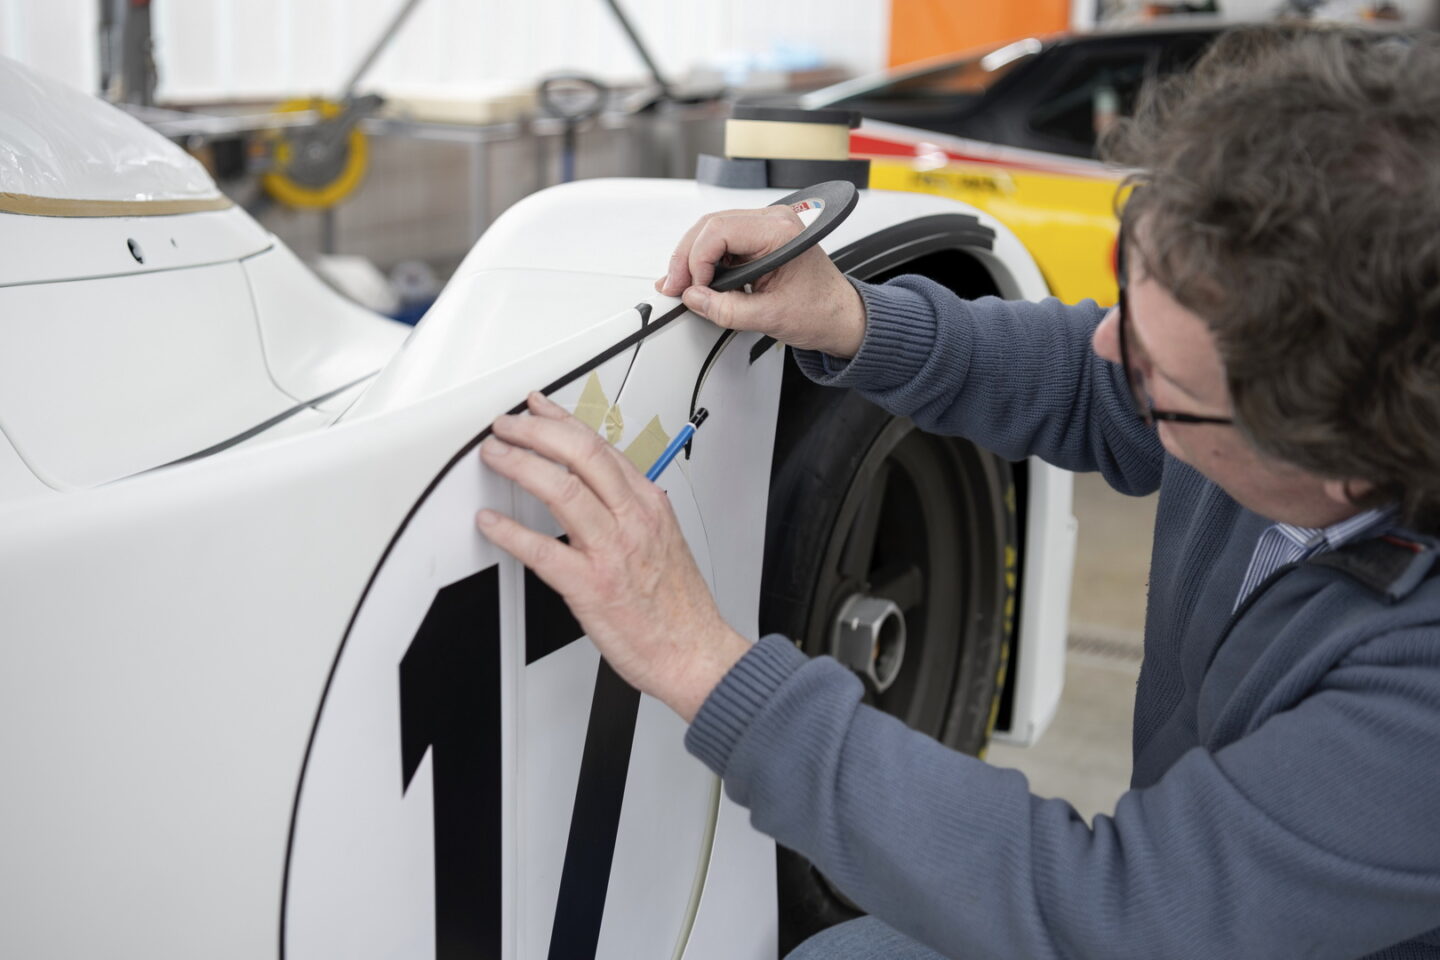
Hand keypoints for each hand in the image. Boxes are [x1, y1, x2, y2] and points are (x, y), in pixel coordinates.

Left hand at [475, 392, 750, 721]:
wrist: (694, 653)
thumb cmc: (679, 606)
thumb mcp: (663, 539)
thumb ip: (630, 510)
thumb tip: (596, 489)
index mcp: (649, 505)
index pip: (601, 445)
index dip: (562, 421)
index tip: (538, 409)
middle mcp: (632, 519)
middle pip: (580, 454)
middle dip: (535, 431)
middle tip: (506, 427)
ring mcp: (612, 550)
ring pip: (561, 490)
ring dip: (519, 465)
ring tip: (495, 457)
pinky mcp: (591, 586)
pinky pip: (543, 551)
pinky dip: (511, 532)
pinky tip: (491, 522)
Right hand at [656, 206, 866, 357]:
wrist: (841, 317)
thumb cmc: (821, 311)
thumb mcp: (770, 316)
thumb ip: (726, 309)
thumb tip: (693, 298)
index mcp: (781, 231)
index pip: (719, 230)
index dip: (696, 260)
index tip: (693, 289)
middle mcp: (773, 221)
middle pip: (710, 226)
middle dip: (687, 258)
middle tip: (675, 287)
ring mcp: (766, 228)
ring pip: (711, 232)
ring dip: (693, 259)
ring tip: (684, 287)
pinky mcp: (759, 241)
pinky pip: (722, 243)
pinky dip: (705, 261)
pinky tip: (698, 281)